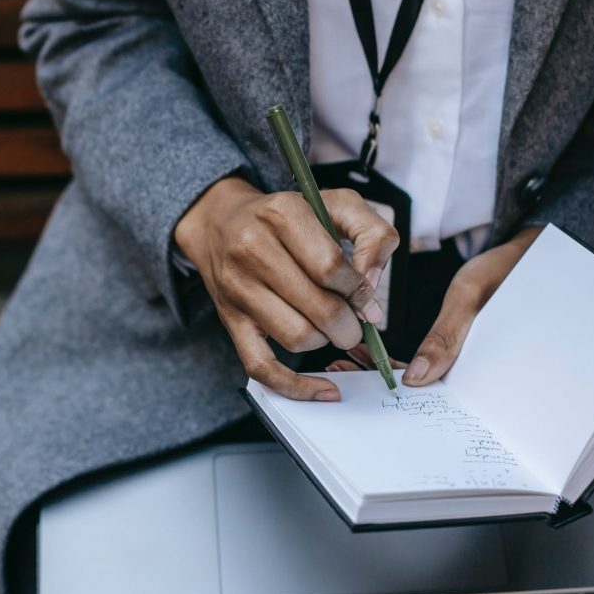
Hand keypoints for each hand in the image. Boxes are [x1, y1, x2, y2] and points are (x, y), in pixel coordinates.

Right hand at [174, 176, 398, 400]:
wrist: (221, 221)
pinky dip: (295, 386)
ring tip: (329, 327)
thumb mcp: (337, 203)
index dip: (360, 292)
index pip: (332, 268)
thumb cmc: (286, 216)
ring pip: (298, 337)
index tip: (368, 301)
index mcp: (282, 214)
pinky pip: (261, 367)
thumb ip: (372, 234)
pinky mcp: (231, 320)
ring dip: (325, 341)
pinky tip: (323, 390)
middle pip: (319, 307)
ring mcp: (238, 288)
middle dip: (349, 324)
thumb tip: (371, 287)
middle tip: (356, 323)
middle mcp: (253, 249)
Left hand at [326, 225, 543, 384]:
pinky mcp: (452, 343)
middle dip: (378, 379)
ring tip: (344, 357)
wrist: (530, 254)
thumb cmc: (508, 270)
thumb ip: (446, 337)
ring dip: (381, 365)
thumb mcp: (471, 295)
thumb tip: (416, 378)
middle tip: (339, 368)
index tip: (353, 377)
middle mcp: (467, 367)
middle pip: (419, 385)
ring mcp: (458, 356)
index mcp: (478, 367)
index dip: (389, 386)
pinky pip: (420, 356)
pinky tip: (365, 343)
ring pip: (416, 373)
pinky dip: (393, 352)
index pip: (429, 390)